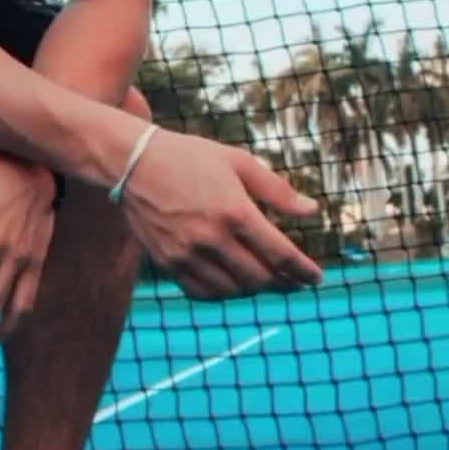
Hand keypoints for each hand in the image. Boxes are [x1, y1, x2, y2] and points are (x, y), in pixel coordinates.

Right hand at [120, 130, 323, 299]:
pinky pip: (203, 292)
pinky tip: (232, 283)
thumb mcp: (238, 162)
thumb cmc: (189, 156)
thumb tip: (312, 209)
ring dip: (254, 288)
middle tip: (294, 281)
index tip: (316, 278)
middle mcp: (212, 238)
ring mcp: (188, 254)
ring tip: (264, 280)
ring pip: (233, 290)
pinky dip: (223, 293)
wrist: (133, 163)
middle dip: (283, 283)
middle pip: (260, 278)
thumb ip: (277, 190)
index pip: (280, 254)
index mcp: (235, 211)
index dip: (303, 271)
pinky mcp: (168, 262)